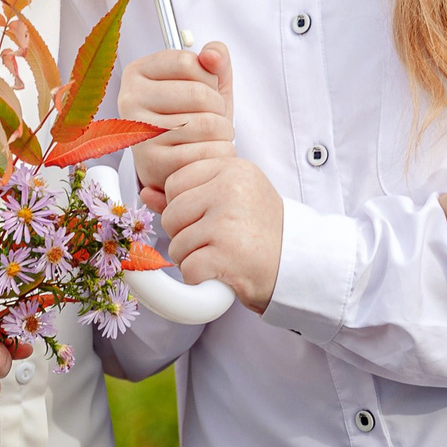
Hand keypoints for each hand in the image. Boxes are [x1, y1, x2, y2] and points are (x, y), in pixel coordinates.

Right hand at [121, 41, 234, 206]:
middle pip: (198, 94)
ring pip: (207, 124)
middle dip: (219, 108)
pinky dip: (219, 152)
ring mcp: (139, 132)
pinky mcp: (152, 163)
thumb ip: (215, 58)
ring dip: (223, 132)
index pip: (187, 62)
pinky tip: (208, 152)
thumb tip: (212, 55)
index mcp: (138, 72)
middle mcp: (130, 100)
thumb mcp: (206, 81)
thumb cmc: (191, 118)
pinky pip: (204, 152)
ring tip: (212, 136)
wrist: (177, 164)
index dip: (208, 78)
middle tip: (212, 117)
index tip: (204, 89)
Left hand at [159, 156, 283, 312]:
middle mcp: (231, 189)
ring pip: (177, 243)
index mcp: (233, 168)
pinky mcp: (227, 255)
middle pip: (172, 214)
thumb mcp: (231, 199)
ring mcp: (228, 221)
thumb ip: (189, 193)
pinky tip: (222, 272)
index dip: (186, 207)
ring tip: (223, 256)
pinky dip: (200, 278)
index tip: (211, 217)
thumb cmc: (263, 231)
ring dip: (193, 258)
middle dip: (186, 233)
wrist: (301, 266)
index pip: (176, 182)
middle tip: (217, 240)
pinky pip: (188, 268)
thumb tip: (145, 192)